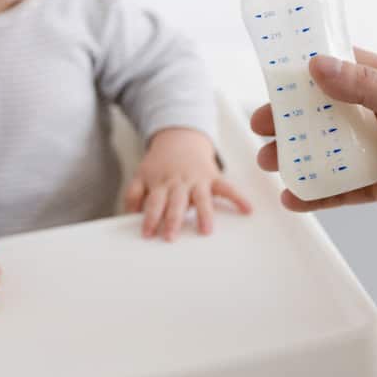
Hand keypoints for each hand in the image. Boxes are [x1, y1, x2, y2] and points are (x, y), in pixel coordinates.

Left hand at [124, 127, 252, 240]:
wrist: (180, 139)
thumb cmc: (160, 165)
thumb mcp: (141, 175)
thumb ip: (134, 195)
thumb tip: (129, 216)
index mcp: (160, 183)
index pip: (154, 202)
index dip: (149, 218)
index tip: (147, 234)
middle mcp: (179, 182)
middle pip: (175, 202)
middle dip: (173, 219)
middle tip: (170, 237)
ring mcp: (197, 180)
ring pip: (201, 197)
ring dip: (203, 214)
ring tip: (206, 231)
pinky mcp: (213, 177)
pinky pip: (227, 187)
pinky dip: (238, 198)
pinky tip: (247, 209)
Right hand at [251, 48, 376, 261]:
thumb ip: (367, 86)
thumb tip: (317, 66)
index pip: (342, 68)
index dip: (306, 70)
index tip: (272, 75)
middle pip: (326, 113)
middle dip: (291, 119)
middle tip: (260, 127)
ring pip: (329, 151)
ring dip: (298, 156)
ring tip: (268, 163)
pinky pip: (344, 189)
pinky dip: (318, 194)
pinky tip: (294, 198)